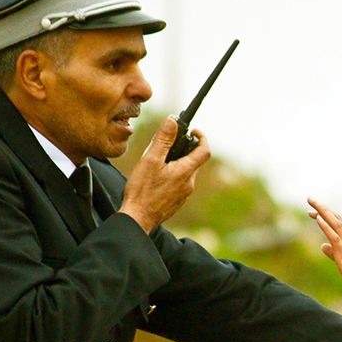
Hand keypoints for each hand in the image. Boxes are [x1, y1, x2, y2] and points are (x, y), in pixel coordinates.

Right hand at [119, 117, 209, 233]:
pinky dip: (172, 175)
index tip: (194, 131)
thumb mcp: (151, 160)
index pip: (204, 151)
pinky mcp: (177, 201)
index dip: (202, 138)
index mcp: (185, 171)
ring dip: (177, 162)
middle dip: (184, 149)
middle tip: (168, 143)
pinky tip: (156, 177)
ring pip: (185, 172)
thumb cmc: (143, 191)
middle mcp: (189, 183)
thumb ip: (163, 140)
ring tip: (158, 161)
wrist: (138, 219)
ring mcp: (184, 194)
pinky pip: (179, 183)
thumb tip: (172, 122)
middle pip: (193, 160)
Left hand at [307, 197, 341, 283]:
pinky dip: (326, 226)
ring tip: (312, 204)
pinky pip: (334, 236)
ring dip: (323, 212)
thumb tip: (323, 246)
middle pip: (335, 217)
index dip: (325, 215)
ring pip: (335, 223)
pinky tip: (318, 219)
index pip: (337, 222)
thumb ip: (332, 252)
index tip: (313, 211)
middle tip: (309, 198)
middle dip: (322, 207)